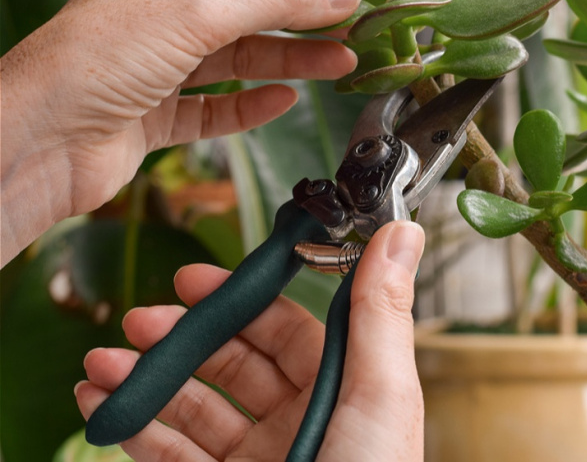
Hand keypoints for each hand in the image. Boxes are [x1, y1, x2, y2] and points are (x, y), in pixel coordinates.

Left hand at [0, 0, 366, 262]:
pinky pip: (218, 108)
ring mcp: (158, 67)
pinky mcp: (158, 116)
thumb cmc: (91, 63)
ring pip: (239, 59)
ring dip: (291, 60)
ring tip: (343, 61)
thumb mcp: (193, 13)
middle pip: (248, 6)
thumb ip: (272, 1)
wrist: (35, 146)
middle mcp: (159, 14)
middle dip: (303, 13)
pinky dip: (252, 106)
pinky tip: (285, 101)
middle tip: (356, 17)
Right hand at [75, 220, 424, 460]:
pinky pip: (171, 455)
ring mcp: (260, 458)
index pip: (288, 328)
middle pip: (233, 363)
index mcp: (345, 389)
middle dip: (185, 336)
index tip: (196, 277)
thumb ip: (380, 312)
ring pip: (195, 408)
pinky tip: (103, 404)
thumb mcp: (381, 396)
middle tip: (140, 319)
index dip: (243, 300)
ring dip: (148, 379)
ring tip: (104, 362)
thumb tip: (400, 231)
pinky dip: (135, 428)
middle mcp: (301, 420)